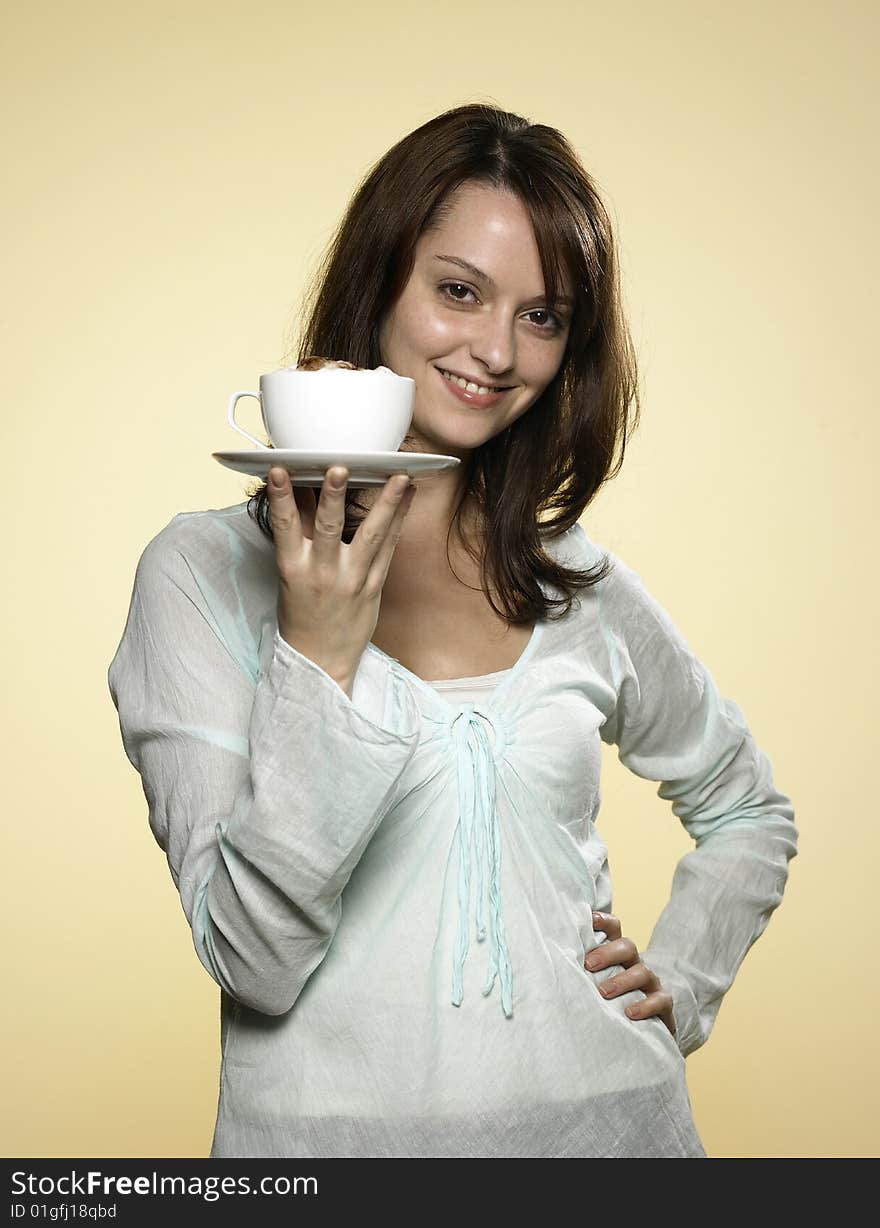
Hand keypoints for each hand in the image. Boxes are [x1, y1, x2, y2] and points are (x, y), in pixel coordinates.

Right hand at [266, 464, 416, 694]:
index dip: (281, 497)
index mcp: (293, 568)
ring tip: (400, 476)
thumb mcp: (290, 574)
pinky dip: (398, 520)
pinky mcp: (374, 587)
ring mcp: (352, 580)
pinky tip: (407, 496)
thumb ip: (299, 534)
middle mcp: (323, 573)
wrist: (320, 660)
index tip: (279, 469)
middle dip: (335, 496)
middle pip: (330, 527)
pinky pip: (389, 549)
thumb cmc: (300, 613)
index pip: (285, 526)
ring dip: (386, 503)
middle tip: (341, 467)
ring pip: (371, 536)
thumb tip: (301, 490)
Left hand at [584, 911, 675, 1038]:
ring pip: (643, 971)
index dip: (603, 921)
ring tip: (603, 992)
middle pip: (627, 946)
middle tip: (588, 965)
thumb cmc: (609, 1003)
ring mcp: (651, 983)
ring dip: (622, 980)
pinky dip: (645, 1005)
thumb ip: (580, 971)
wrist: (641, 1032)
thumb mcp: (594, 983)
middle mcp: (635, 964)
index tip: (588, 920)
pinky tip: (629, 1013)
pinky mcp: (663, 1004)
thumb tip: (548, 960)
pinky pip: (660, 999)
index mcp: (617, 955)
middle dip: (608, 953)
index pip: (614, 929)